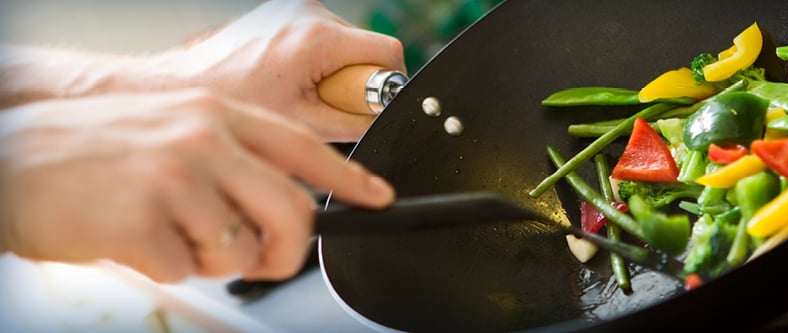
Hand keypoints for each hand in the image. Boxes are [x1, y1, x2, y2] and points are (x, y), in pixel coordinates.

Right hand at [0, 89, 394, 282]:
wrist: (8, 161)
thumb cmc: (89, 152)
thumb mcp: (169, 131)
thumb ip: (228, 159)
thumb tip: (281, 205)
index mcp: (215, 115)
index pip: (304, 148)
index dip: (349, 179)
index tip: (378, 199)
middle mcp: (202, 140)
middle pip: (291, 212)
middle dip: (288, 253)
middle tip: (266, 262)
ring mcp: (173, 179)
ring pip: (240, 250)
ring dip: (211, 259)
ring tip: (168, 233)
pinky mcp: (143, 221)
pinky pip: (188, 270)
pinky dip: (167, 267)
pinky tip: (134, 239)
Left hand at [161, 0, 405, 141]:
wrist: (181, 87)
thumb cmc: (231, 104)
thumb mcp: (304, 127)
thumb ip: (354, 123)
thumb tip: (383, 122)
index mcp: (318, 36)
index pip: (388, 54)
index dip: (385, 87)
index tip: (362, 107)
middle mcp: (308, 12)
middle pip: (365, 50)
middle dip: (352, 83)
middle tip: (316, 106)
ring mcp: (292, 9)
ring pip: (343, 46)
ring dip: (330, 74)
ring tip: (295, 95)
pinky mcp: (280, 13)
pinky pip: (319, 40)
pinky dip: (312, 64)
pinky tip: (283, 82)